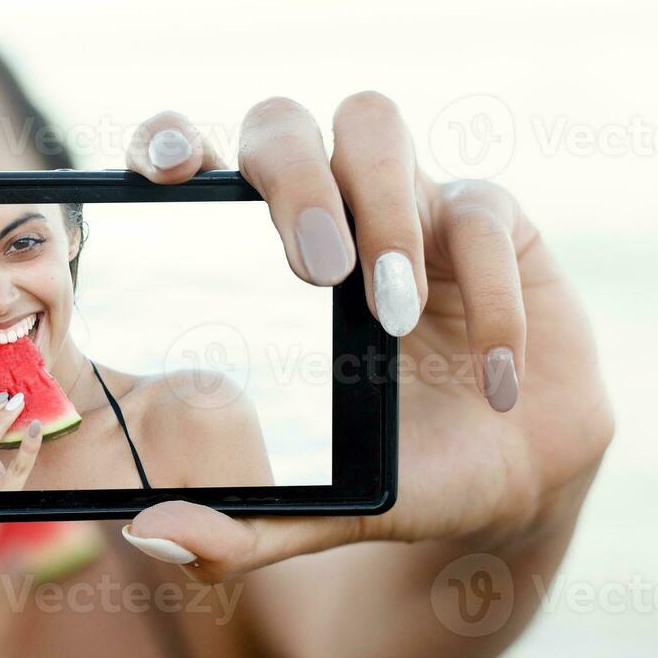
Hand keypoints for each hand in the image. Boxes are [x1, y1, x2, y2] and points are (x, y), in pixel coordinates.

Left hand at [120, 96, 613, 578]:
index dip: (173, 139)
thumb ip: (237, 529)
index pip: (202, 162)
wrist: (510, 482)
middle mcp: (327, 207)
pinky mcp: (492, 220)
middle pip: (283, 122)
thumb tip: (147, 535)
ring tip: (394, 316)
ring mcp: (405, 201)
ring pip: (372, 124)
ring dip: (383, 212)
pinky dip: (489, 297)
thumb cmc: (396, 471)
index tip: (170, 171)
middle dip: (292, 180)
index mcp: (259, 256)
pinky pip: (481, 211)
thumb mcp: (316, 511)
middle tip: (313, 271)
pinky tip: (492, 382)